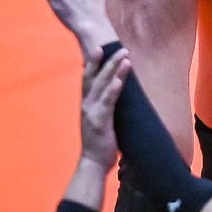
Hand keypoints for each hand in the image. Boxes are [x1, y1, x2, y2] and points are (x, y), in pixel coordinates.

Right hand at [78, 46, 127, 171]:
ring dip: (114, 69)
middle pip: (96, 76)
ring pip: (103, 85)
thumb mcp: (99, 119)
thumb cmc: (99, 142)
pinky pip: (108, 102)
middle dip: (108, 60)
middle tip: (121, 48)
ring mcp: (92, 112)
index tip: (100, 47)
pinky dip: (113, 89)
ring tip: (125, 57)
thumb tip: (115, 94)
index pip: (88, 78)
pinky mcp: (100, 122)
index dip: (93, 62)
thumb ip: (103, 106)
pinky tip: (119, 80)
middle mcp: (87, 104)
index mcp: (86, 104)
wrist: (92, 163)